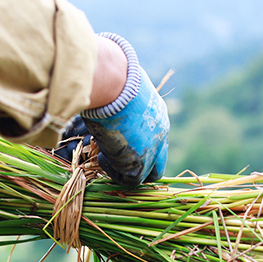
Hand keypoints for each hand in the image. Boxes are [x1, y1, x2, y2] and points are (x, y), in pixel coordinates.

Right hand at [80, 33, 168, 186]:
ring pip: (144, 174)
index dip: (141, 145)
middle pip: (158, 164)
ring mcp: (152, 151)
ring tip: (104, 153)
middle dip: (140, 167)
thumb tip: (106, 94)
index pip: (156, 140)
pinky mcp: (140, 163)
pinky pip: (130, 180)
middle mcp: (161, 135)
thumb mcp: (122, 90)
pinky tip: (101, 156)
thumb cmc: (113, 80)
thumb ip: (121, 100)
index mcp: (158, 115)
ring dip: (123, 169)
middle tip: (117, 161)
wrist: (115, 86)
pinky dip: (114, 172)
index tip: (123, 143)